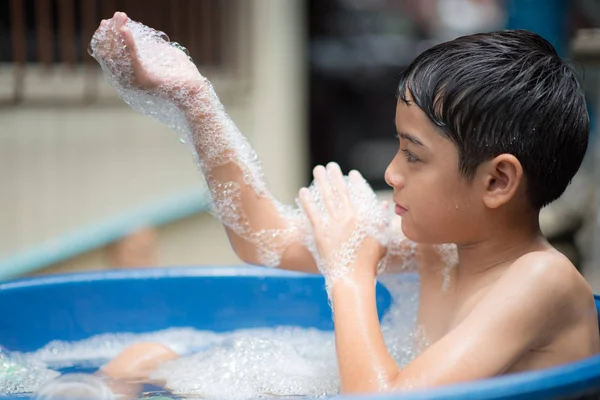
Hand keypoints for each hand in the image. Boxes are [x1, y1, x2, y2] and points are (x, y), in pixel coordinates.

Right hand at [89, 12, 204, 100]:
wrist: (196, 94)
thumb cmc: (184, 77)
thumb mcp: (166, 56)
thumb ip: (154, 47)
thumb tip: (147, 37)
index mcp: (130, 76)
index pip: (109, 55)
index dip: (107, 37)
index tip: (110, 21)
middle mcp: (128, 81)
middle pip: (109, 54)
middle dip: (110, 31)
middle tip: (117, 15)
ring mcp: (134, 83)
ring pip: (116, 55)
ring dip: (117, 33)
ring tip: (121, 17)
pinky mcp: (144, 81)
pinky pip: (132, 60)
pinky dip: (128, 43)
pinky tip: (125, 29)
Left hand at [299, 163, 387, 284]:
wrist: (353, 278)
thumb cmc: (369, 262)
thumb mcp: (380, 240)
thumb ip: (381, 221)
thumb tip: (384, 205)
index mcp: (365, 218)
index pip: (359, 194)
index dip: (355, 182)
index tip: (351, 173)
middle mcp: (349, 217)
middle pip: (341, 191)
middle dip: (335, 176)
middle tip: (330, 165)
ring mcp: (334, 224)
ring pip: (326, 197)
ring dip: (321, 181)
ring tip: (317, 170)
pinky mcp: (320, 233)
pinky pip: (312, 213)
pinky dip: (307, 201)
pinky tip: (303, 191)